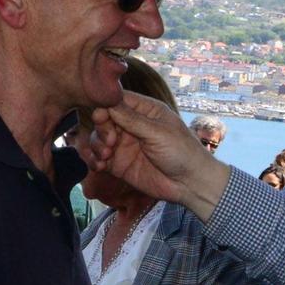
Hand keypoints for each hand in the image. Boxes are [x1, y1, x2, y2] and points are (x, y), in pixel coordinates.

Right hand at [83, 92, 231, 218]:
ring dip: (96, 145)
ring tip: (106, 156)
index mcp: (145, 110)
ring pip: (98, 137)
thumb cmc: (182, 152)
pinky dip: (94, 160)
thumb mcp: (158, 132)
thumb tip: (108, 103)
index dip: (105, 106)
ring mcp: (124, 144)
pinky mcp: (119, 164)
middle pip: (104, 118)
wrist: (190, 184)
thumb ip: (132, 119)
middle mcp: (132, 125)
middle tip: (110, 141)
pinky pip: (99, 158)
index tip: (101, 117)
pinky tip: (100, 166)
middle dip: (101, 128)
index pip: (118, 100)